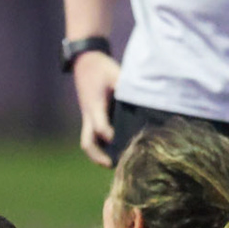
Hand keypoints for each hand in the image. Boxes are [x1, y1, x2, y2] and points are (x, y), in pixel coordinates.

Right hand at [72, 51, 120, 167]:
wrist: (85, 62)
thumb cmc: (102, 68)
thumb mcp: (115, 73)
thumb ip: (125, 87)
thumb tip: (143, 98)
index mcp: (95, 105)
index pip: (99, 125)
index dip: (107, 134)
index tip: (116, 140)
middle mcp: (89, 115)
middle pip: (87, 142)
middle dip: (97, 156)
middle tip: (111, 165)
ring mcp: (87, 118)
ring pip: (88, 142)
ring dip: (97, 155)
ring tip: (113, 164)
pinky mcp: (90, 117)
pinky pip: (92, 136)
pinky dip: (100, 147)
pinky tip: (114, 152)